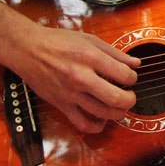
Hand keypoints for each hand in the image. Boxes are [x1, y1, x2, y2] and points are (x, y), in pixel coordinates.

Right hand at [0, 2, 138, 132]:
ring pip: (103, 113)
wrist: (27, 49)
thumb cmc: (58, 41)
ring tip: (119, 106)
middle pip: (117, 98)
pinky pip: (83, 124)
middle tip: (130, 95)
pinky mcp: (61, 104)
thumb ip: (115, 53)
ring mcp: (71, 93)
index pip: (125, 75)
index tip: (129, 77)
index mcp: (90, 57)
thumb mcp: (89, 39)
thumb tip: (136, 63)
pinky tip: (102, 118)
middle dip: (131, 100)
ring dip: (118, 113)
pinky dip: (97, 126)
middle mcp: (81, 77)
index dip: (133, 78)